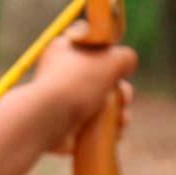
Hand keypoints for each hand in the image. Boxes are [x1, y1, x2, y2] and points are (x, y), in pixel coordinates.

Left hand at [32, 22, 136, 151]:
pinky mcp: (69, 125)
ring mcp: (66, 100)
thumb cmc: (78, 82)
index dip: (109, 52)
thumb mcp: (111, 60)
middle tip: (122, 96)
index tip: (116, 63)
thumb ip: (125, 57)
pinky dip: (110, 128)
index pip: (92, 43)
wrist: (49, 118)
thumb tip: (126, 65)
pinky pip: (97, 124)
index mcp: (65, 49)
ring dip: (120, 111)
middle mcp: (64, 73)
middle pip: (104, 78)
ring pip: (104, 103)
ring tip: (120, 118)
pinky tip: (116, 131)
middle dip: (121, 90)